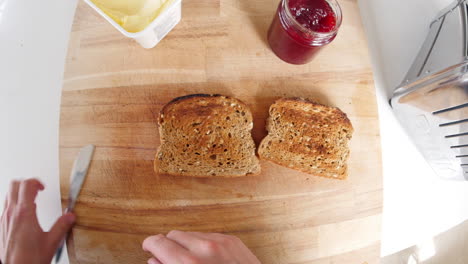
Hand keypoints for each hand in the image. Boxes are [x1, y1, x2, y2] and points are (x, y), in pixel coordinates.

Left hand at [0, 179, 75, 263]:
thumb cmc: (29, 259)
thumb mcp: (52, 241)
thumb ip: (62, 226)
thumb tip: (70, 216)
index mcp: (25, 214)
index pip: (26, 185)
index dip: (36, 182)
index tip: (43, 188)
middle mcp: (12, 214)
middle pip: (14, 185)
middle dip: (27, 183)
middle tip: (37, 189)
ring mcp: (4, 220)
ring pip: (7, 195)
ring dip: (19, 192)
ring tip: (31, 198)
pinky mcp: (1, 226)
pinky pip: (6, 207)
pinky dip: (15, 204)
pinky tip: (24, 213)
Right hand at [142, 230, 260, 263]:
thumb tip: (154, 261)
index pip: (159, 242)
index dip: (150, 245)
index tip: (149, 248)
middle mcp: (204, 248)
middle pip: (174, 234)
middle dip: (170, 246)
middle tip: (169, 258)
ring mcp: (220, 242)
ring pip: (191, 233)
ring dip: (187, 244)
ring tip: (191, 262)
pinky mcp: (232, 240)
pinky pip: (209, 235)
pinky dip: (204, 244)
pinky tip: (207, 259)